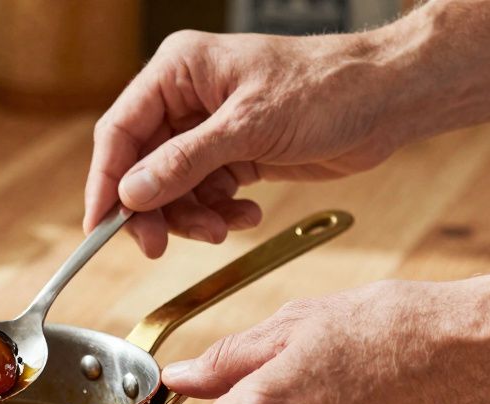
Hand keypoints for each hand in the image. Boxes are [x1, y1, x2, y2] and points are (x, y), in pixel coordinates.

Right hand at [85, 29, 402, 256]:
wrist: (388, 100)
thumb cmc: (328, 88)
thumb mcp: (250, 126)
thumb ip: (185, 161)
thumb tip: (132, 193)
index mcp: (179, 71)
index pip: (121, 131)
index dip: (107, 181)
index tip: (101, 225)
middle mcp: (187, 98)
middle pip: (142, 167)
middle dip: (154, 209)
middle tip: (160, 246)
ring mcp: (209, 129)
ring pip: (173, 188)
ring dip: (192, 217)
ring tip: (222, 229)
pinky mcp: (234, 154)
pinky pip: (205, 195)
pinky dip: (220, 214)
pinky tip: (246, 216)